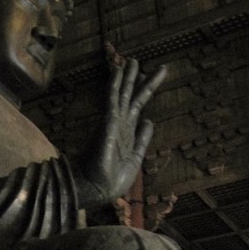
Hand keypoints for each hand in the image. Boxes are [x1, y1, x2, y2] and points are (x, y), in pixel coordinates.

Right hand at [77, 56, 167, 206]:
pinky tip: (119, 71)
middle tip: (138, 60)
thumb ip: (142, 139)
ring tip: (133, 59)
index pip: (137, 107)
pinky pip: (113, 100)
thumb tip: (150, 120)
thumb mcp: (135, 158)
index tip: (150, 76)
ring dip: (127, 77)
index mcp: (127, 134)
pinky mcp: (108, 124)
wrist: (98, 190)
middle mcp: (120, 125)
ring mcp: (113, 123)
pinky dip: (116, 85)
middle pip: (131, 97)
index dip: (144, 91)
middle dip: (137, 79)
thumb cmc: (113, 180)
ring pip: (122, 94)